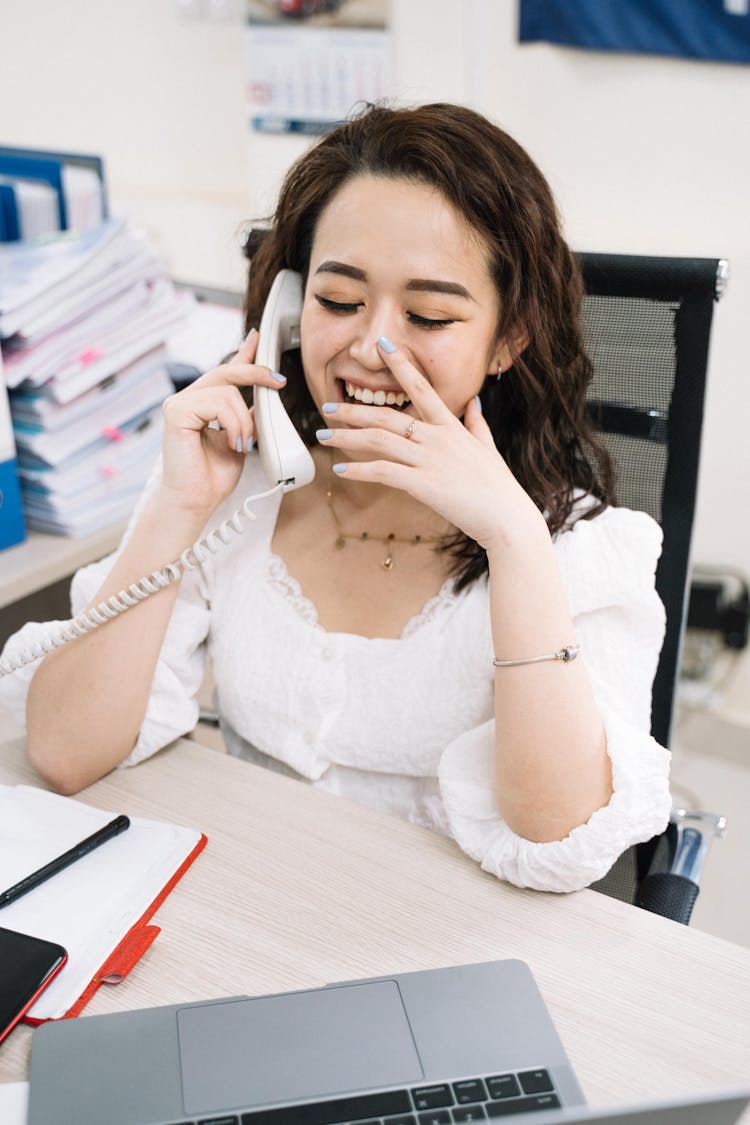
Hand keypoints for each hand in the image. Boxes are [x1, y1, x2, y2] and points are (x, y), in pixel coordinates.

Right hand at [158, 330, 285, 517]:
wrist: (196, 501)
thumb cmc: (212, 477)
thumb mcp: (240, 439)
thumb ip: (246, 417)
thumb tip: (261, 397)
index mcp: (202, 404)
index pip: (225, 373)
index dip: (243, 354)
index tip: (259, 339)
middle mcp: (188, 400)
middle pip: (227, 372)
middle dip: (256, 373)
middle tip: (279, 382)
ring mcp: (179, 404)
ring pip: (227, 391)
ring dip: (245, 420)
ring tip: (243, 444)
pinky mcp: (175, 412)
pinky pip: (218, 403)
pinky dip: (233, 424)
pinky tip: (232, 443)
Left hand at [317, 339, 542, 551]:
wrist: (507, 518)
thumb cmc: (499, 488)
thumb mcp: (488, 448)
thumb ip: (477, 423)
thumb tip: (475, 401)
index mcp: (451, 427)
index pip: (422, 387)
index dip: (401, 364)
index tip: (383, 346)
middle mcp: (437, 438)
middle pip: (387, 416)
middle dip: (354, 410)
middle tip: (328, 408)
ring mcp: (430, 460)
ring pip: (379, 441)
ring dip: (347, 437)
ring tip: (323, 436)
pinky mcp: (424, 484)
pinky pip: (384, 472)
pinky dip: (360, 470)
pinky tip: (340, 471)